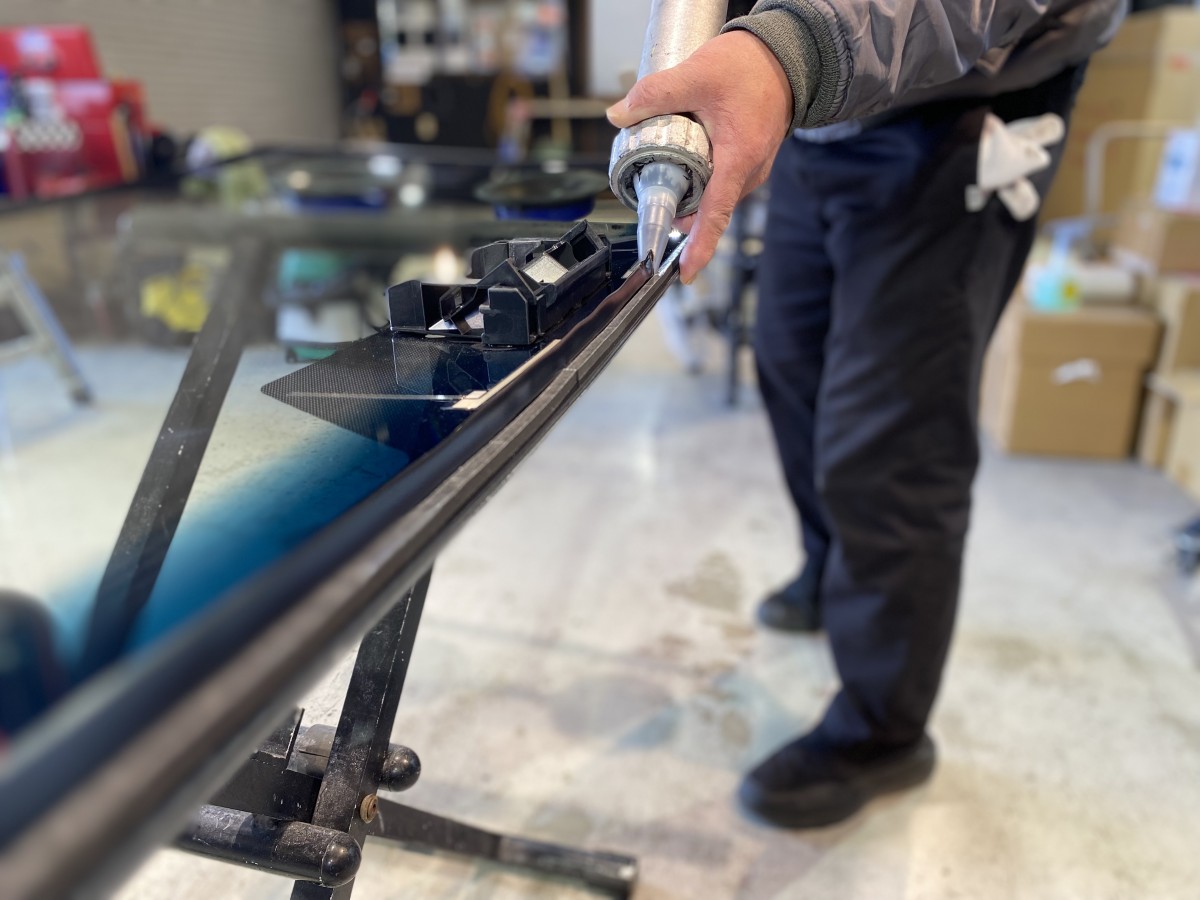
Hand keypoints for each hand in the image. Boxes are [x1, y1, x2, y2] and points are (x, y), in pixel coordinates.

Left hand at [607, 31, 793, 283]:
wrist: (787, 55)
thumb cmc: (750, 67)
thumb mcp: (697, 74)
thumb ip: (655, 94)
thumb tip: (618, 114)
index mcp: (739, 160)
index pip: (716, 215)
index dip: (699, 247)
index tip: (683, 273)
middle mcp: (749, 173)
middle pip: (706, 207)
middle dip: (677, 206)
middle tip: (649, 187)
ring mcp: (750, 171)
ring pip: (711, 195)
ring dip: (686, 188)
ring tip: (663, 165)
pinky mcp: (747, 163)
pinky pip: (718, 182)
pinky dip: (698, 176)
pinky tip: (683, 156)